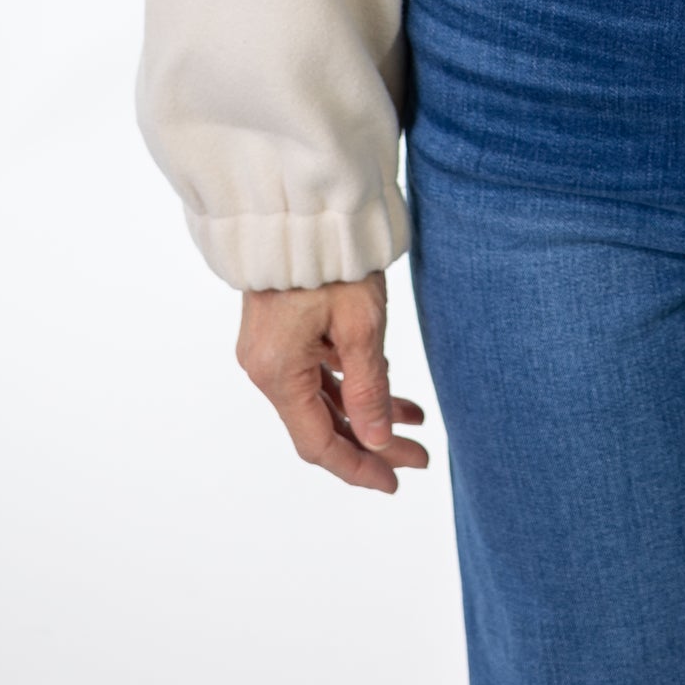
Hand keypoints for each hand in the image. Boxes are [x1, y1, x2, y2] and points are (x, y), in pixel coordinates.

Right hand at [236, 271, 431, 492]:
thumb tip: (378, 442)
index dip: (359, 468)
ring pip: (323, 399)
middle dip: (372, 443)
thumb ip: (368, 389)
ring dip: (367, 413)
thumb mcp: (360, 325)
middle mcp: (265, 368)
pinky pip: (318, 372)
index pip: (318, 443)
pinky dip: (353, 384)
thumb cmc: (332, 256)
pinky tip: (390, 387)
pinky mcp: (282, 332)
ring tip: (416, 424)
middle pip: (321, 424)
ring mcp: (271, 350)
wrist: (300, 202)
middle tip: (419, 457)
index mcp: (278, 373)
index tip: (396, 482)